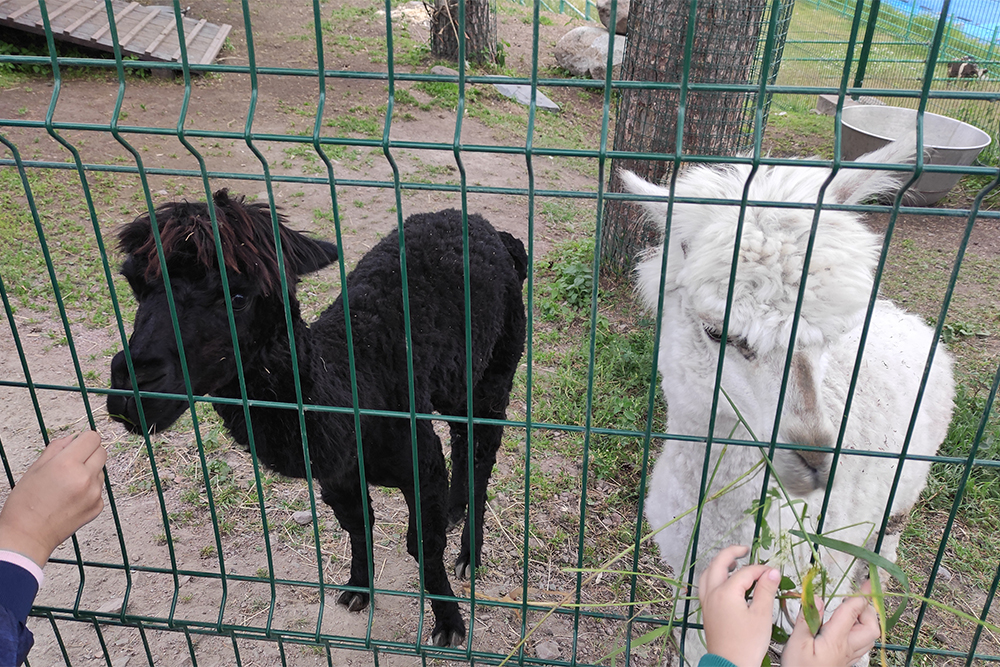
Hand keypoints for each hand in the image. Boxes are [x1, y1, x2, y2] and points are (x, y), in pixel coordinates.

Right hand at [0, 431, 106, 566]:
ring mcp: (94, 493)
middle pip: (102, 451)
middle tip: (72, 462)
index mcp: (67, 464)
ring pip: (101, 470)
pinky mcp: (98, 506)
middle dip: (89, 453)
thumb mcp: (35, 469)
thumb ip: (57, 448)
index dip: (84, 439)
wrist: (27, 537)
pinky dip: (89, 489)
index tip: (78, 444)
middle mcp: (85, 478)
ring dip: (90, 471)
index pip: (92, 437)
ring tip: (67, 484)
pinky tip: (71, 498)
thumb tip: (74, 438)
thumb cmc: (25, 505)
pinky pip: (99, 489)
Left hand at [698, 545, 781, 666]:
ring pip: (708, 573)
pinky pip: (706, 585)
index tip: (774, 573)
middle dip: (732, 553)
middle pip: (718, 564)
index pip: (746, 572)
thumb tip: (772, 571)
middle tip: (745, 549)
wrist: (730, 664)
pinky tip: (726, 582)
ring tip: (734, 563)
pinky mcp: (707, 610)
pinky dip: (714, 576)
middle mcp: (712, 593)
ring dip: (720, 564)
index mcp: (725, 592)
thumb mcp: (761, 615)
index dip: (761, 570)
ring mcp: (707, 602)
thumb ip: (766, 590)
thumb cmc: (747, 644)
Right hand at [783, 581, 879, 666]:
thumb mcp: (797, 642)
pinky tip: (849, 628)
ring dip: (867, 620)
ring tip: (854, 609)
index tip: (866, 581)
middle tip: (857, 596)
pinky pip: (862, 644)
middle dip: (868, 609)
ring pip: (870, 636)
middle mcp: (848, 648)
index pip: (853, 612)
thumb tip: (816, 597)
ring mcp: (849, 656)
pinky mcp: (845, 661)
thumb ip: (807, 619)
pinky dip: (861, 631)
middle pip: (871, 626)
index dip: (860, 595)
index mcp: (837, 639)